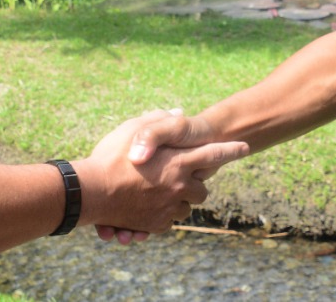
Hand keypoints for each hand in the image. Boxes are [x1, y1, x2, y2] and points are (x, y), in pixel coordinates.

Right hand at [76, 110, 245, 241]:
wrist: (91, 193)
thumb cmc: (110, 158)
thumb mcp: (133, 128)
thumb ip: (158, 120)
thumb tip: (176, 111)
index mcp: (178, 162)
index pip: (213, 155)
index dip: (230, 150)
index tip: (244, 147)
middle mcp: (179, 186)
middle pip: (202, 189)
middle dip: (194, 184)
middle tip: (178, 177)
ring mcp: (169, 208)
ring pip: (185, 207)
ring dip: (177, 200)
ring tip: (158, 191)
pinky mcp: (156, 225)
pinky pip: (167, 221)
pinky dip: (161, 214)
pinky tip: (145, 205)